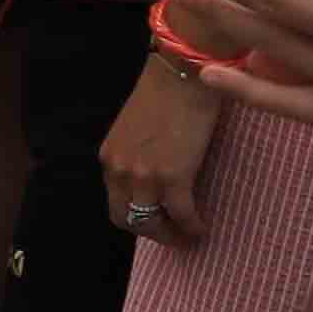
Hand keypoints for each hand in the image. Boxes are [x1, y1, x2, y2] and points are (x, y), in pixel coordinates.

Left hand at [98, 51, 224, 244]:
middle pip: (127, 218)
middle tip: (172, 237)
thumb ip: (139, 154)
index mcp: (109, 158)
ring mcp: (144, 176)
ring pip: (152, 222)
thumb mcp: (138, 129)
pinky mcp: (172, 177)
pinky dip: (192, 226)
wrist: (183, 73)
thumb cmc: (167, 93)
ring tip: (189, 237)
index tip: (154, 221)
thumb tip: (157, 171)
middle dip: (150, 233)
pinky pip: (182, 214)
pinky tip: (203, 228)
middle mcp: (119, 171)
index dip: (134, 216)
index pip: (115, 201)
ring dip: (172, 235)